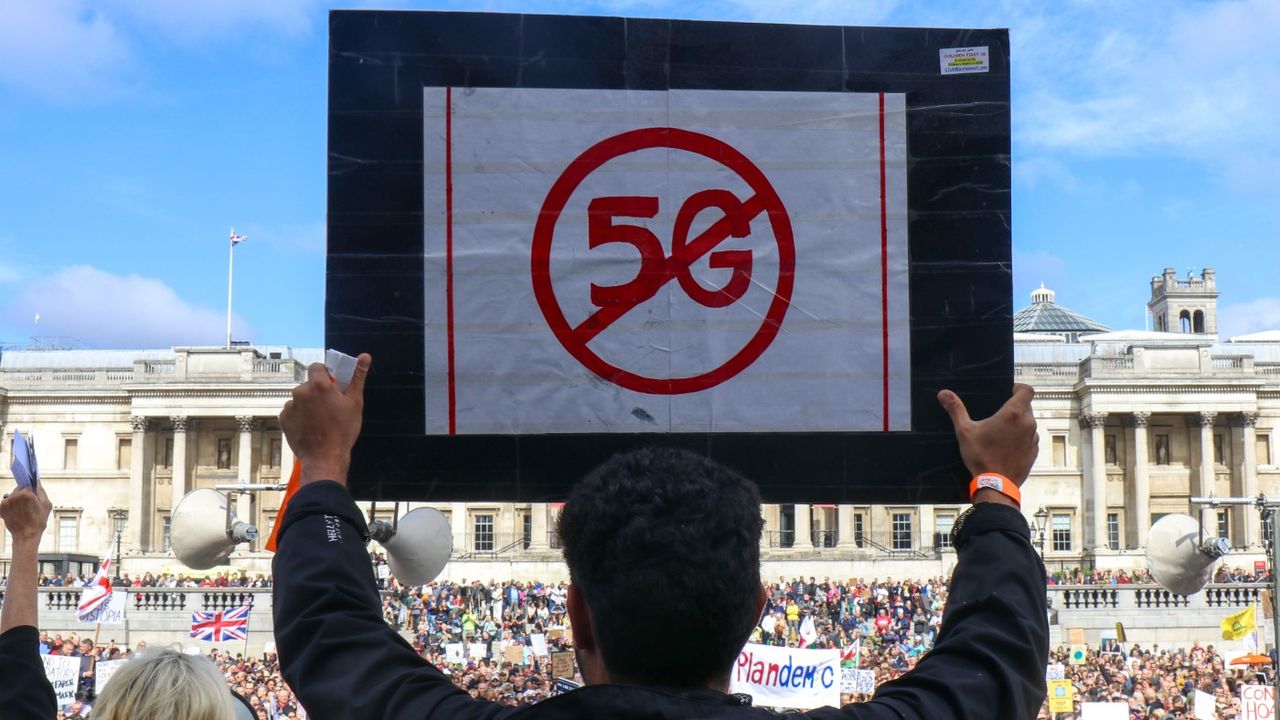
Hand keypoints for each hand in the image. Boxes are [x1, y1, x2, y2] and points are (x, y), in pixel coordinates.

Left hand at [0, 484, 51, 543]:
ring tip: (22, 511)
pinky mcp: (1, 508)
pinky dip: (11, 506)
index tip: (34, 498)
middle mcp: (14, 496)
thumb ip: (41, 491)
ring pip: (12, 496)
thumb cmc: (38, 521)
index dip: (32, 492)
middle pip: (19, 489)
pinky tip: (17, 513)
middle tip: (29, 506)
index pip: (28, 485)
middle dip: (24, 495)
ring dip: (17, 500)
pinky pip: (7, 502)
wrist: (26, 535)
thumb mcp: (46, 505)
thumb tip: (37, 481)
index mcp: (26, 494)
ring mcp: (6, 502)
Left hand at [279, 353, 371, 486]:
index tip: (332, 387)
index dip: (325, 375)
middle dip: (317, 392)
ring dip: (308, 404)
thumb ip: (357, 377)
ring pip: (300, 398)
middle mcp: (301, 391)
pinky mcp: (283, 418)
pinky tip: (310, 426)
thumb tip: (365, 356)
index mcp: (319, 384)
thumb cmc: (343, 430)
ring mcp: (290, 405)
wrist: (325, 458)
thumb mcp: (355, 402)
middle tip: (329, 408)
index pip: (317, 367)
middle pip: (309, 384)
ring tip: (319, 420)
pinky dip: (299, 416)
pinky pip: (292, 411)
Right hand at [937, 384, 1037, 505]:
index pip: (1027, 390)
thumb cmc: (981, 456)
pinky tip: (1006, 446)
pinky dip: (1021, 438)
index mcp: (1013, 413)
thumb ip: (956, 410)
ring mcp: (1033, 438)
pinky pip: (1029, 438)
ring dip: (1018, 424)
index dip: (1019, 388)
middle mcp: (1028, 423)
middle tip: (998, 415)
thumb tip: (944, 393)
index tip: (1008, 392)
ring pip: (1028, 423)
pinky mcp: (1034, 451)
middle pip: (1026, 406)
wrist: (996, 485)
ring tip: (1001, 432)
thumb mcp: (965, 431)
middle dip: (1014, 407)